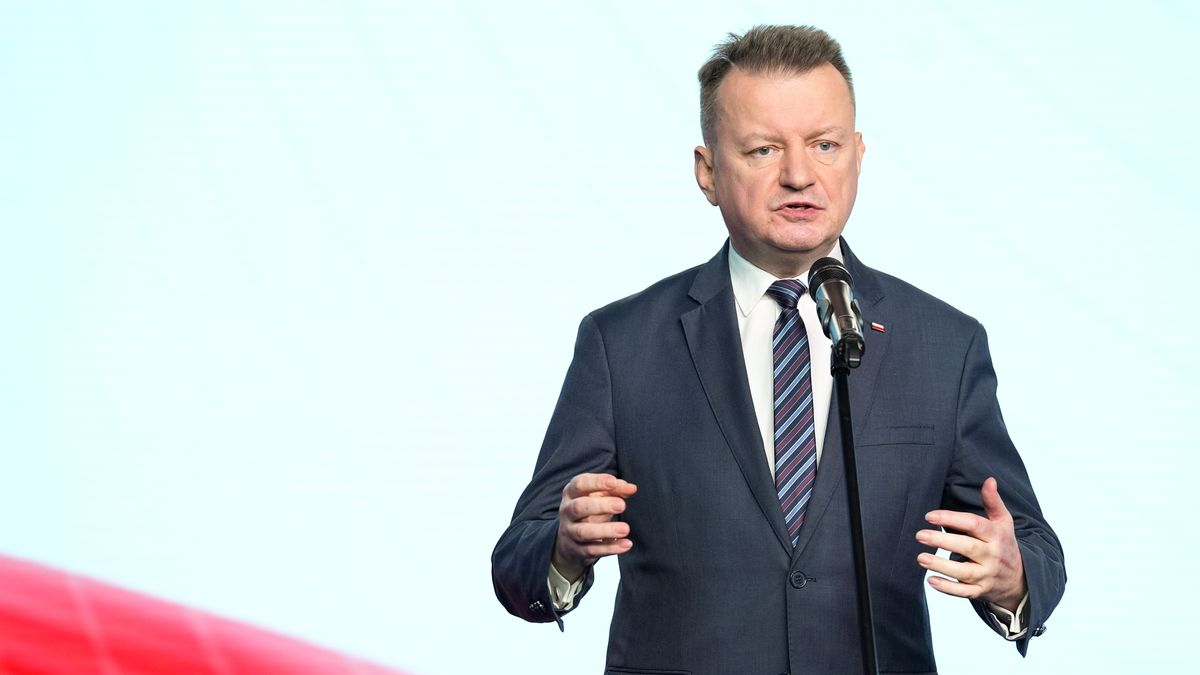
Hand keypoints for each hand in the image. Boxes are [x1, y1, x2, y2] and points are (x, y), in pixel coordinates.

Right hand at [553, 473, 637, 581]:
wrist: (569, 540)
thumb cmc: (588, 511)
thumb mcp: (599, 497)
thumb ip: (615, 490)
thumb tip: (631, 488)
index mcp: (571, 493)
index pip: (579, 484)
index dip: (596, 482)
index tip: (613, 482)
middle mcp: (567, 511)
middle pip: (579, 507)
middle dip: (600, 506)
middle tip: (622, 505)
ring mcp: (570, 532)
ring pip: (583, 532)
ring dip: (606, 530)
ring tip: (625, 529)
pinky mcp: (577, 550)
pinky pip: (592, 550)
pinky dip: (610, 548)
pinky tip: (625, 544)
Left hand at [916, 477, 1026, 611]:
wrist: (1020, 580)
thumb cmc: (1004, 545)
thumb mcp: (1003, 523)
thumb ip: (993, 502)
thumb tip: (989, 480)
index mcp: (996, 536)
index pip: (973, 525)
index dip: (951, 519)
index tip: (929, 516)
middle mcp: (992, 556)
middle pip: (967, 547)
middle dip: (942, 541)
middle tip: (920, 535)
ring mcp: (987, 575)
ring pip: (964, 572)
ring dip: (941, 566)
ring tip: (920, 557)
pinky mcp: (981, 591)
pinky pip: (964, 592)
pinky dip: (948, 588)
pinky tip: (931, 580)